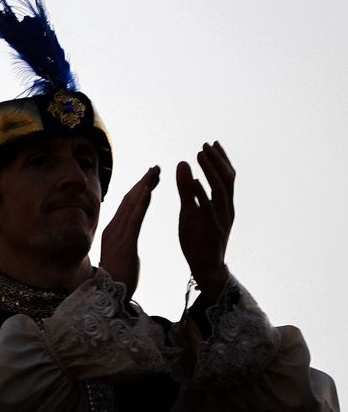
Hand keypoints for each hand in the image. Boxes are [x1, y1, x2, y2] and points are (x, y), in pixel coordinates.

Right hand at [97, 166, 159, 298]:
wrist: (109, 296)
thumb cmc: (118, 279)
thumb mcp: (120, 254)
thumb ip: (122, 241)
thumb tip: (127, 235)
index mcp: (113, 231)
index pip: (127, 205)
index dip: (139, 189)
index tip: (151, 177)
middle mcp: (113, 229)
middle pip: (129, 200)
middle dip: (143, 182)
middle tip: (156, 168)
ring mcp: (118, 235)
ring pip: (132, 206)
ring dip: (144, 187)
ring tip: (155, 173)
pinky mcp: (125, 243)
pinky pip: (134, 220)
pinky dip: (141, 204)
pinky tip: (148, 191)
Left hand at [178, 141, 234, 291]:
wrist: (205, 268)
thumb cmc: (198, 239)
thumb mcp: (189, 211)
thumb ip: (187, 190)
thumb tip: (184, 165)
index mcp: (223, 204)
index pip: (226, 177)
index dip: (220, 160)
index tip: (211, 143)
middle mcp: (226, 210)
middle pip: (226, 180)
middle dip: (216, 161)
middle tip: (205, 144)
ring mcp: (222, 220)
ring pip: (220, 191)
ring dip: (210, 171)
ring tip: (200, 156)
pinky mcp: (213, 231)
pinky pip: (209, 210)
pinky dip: (202, 194)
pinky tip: (195, 181)